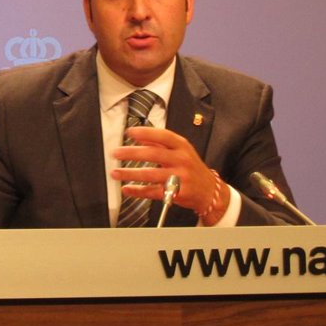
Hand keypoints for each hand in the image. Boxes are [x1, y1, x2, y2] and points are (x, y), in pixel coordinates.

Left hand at [112, 126, 227, 220]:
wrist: (210, 191)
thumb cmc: (192, 168)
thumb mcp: (181, 150)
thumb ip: (161, 143)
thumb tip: (140, 136)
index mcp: (182, 146)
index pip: (163, 136)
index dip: (145, 133)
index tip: (129, 132)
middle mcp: (181, 160)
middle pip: (153, 154)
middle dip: (131, 153)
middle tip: (116, 153)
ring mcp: (180, 177)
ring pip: (150, 174)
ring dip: (130, 174)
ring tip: (115, 173)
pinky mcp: (176, 193)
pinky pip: (153, 191)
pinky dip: (138, 191)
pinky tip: (127, 189)